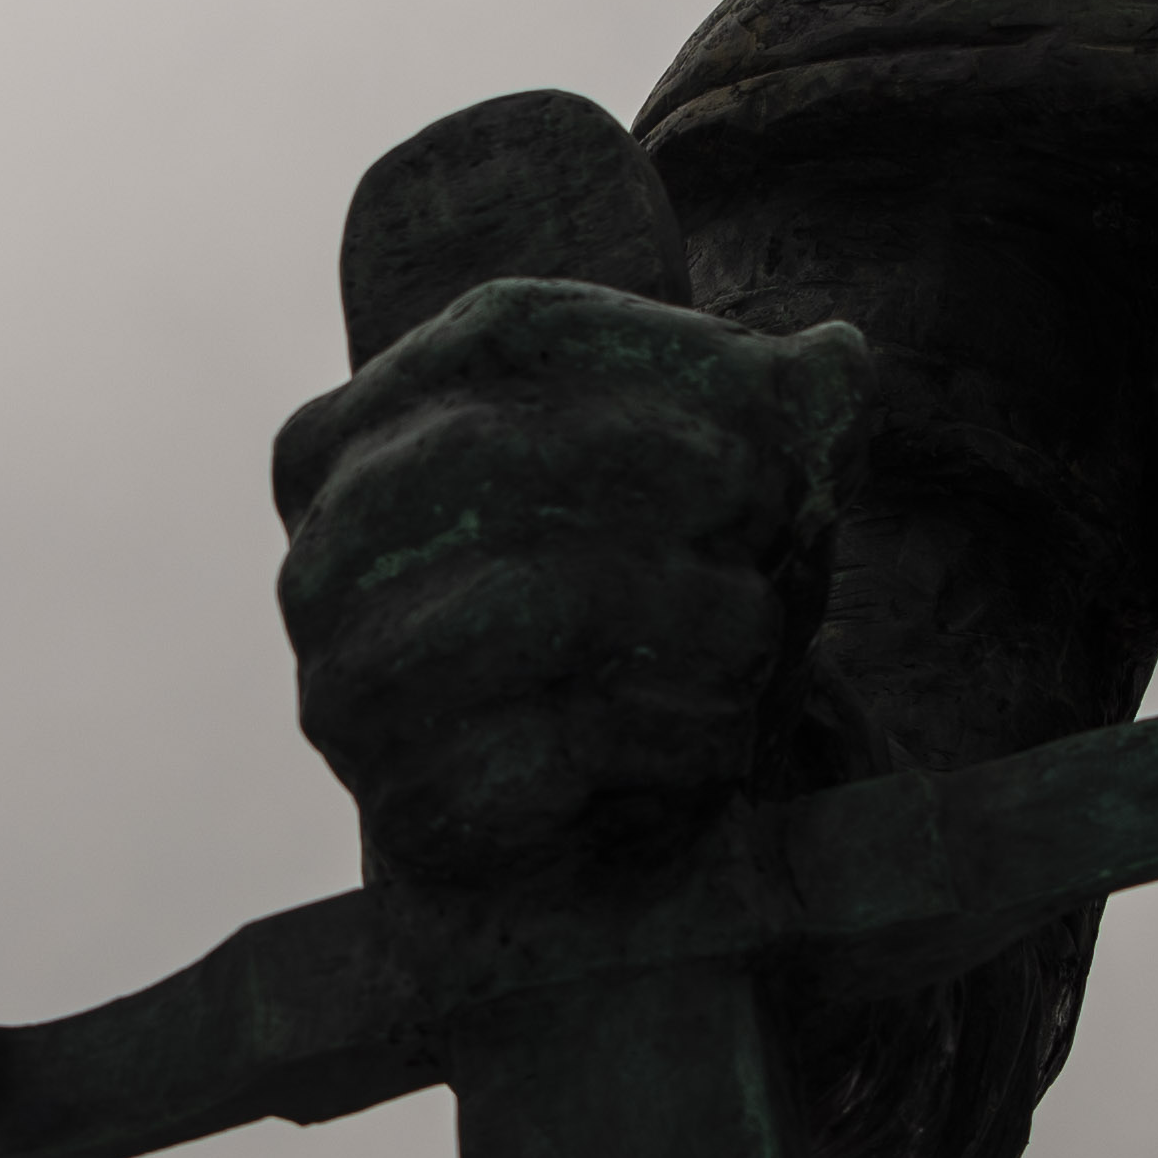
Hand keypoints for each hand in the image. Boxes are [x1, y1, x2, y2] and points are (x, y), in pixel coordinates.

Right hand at [272, 277, 864, 885]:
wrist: (571, 826)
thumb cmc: (626, 620)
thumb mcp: (692, 485)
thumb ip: (764, 410)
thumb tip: (840, 364)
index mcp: (343, 442)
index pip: (497, 332)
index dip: (652, 351)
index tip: (771, 399)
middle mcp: (317, 564)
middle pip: (499, 454)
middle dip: (675, 470)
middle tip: (783, 508)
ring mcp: (351, 691)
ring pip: (548, 601)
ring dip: (702, 611)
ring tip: (760, 628)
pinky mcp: (416, 806)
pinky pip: (576, 741)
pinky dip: (687, 729)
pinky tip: (726, 728)